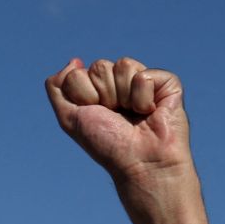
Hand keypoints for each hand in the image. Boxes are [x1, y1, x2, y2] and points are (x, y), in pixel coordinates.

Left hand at [45, 57, 210, 223]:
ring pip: (122, 66)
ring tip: (133, 115)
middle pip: (99, 67)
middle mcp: (118, 83)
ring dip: (123, 97)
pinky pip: (143, 75)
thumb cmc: (107, 145)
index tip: (95, 116)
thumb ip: (58, 87)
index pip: (77, 74)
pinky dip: (143, 98)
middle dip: (103, 96)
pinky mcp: (166, 82)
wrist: (140, 162)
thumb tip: (73, 61)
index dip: (82, 96)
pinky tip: (150, 112)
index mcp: (96, 90)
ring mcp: (142, 80)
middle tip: (116, 116)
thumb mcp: (70, 118)